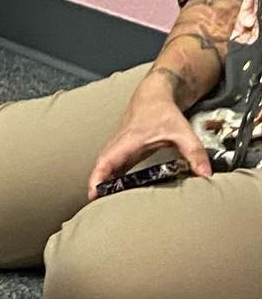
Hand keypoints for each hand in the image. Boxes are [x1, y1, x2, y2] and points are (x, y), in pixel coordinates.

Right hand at [87, 74, 212, 198]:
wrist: (155, 94)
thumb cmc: (164, 111)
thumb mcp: (182, 132)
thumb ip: (195, 153)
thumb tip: (205, 175)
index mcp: (129, 140)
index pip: (108, 160)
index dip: (98, 176)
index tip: (93, 192)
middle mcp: (120, 143)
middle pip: (102, 165)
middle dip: (95, 183)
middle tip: (93, 204)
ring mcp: (120, 145)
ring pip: (105, 164)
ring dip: (101, 179)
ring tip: (101, 200)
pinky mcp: (124, 147)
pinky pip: (112, 162)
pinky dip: (109, 174)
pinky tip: (114, 187)